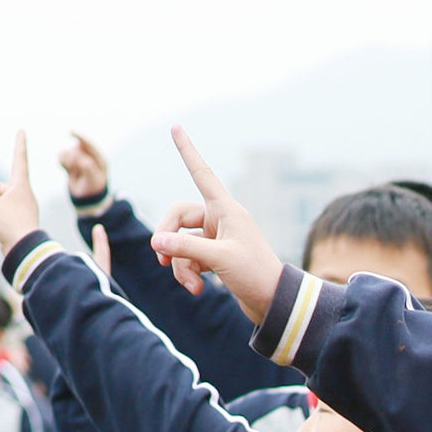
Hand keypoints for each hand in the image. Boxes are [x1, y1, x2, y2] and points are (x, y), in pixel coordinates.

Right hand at [0, 130, 45, 253]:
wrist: (23, 250)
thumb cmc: (9, 223)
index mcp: (22, 185)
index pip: (19, 159)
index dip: (19, 144)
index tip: (22, 131)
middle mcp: (25, 195)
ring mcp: (23, 209)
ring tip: (0, 223)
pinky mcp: (19, 222)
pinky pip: (0, 215)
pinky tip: (1, 230)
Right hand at [59, 130, 110, 200]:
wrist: (86, 195)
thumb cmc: (93, 186)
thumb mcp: (93, 178)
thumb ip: (88, 167)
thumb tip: (79, 157)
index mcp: (99, 158)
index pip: (89, 144)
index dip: (80, 137)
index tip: (71, 132)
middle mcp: (89, 154)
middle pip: (75, 150)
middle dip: (72, 159)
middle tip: (75, 170)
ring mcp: (79, 156)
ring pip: (66, 152)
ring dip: (67, 162)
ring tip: (73, 171)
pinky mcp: (69, 159)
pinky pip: (61, 155)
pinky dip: (62, 163)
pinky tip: (68, 170)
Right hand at [148, 127, 287, 322]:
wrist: (275, 303)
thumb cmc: (255, 275)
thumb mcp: (220, 259)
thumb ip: (185, 248)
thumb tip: (156, 241)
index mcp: (227, 210)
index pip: (202, 174)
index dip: (188, 151)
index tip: (176, 127)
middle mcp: (221, 220)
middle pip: (178, 217)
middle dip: (168, 239)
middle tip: (161, 257)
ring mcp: (217, 239)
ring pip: (181, 242)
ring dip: (180, 265)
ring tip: (191, 285)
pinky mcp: (215, 257)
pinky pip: (189, 258)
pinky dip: (188, 273)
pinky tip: (197, 289)